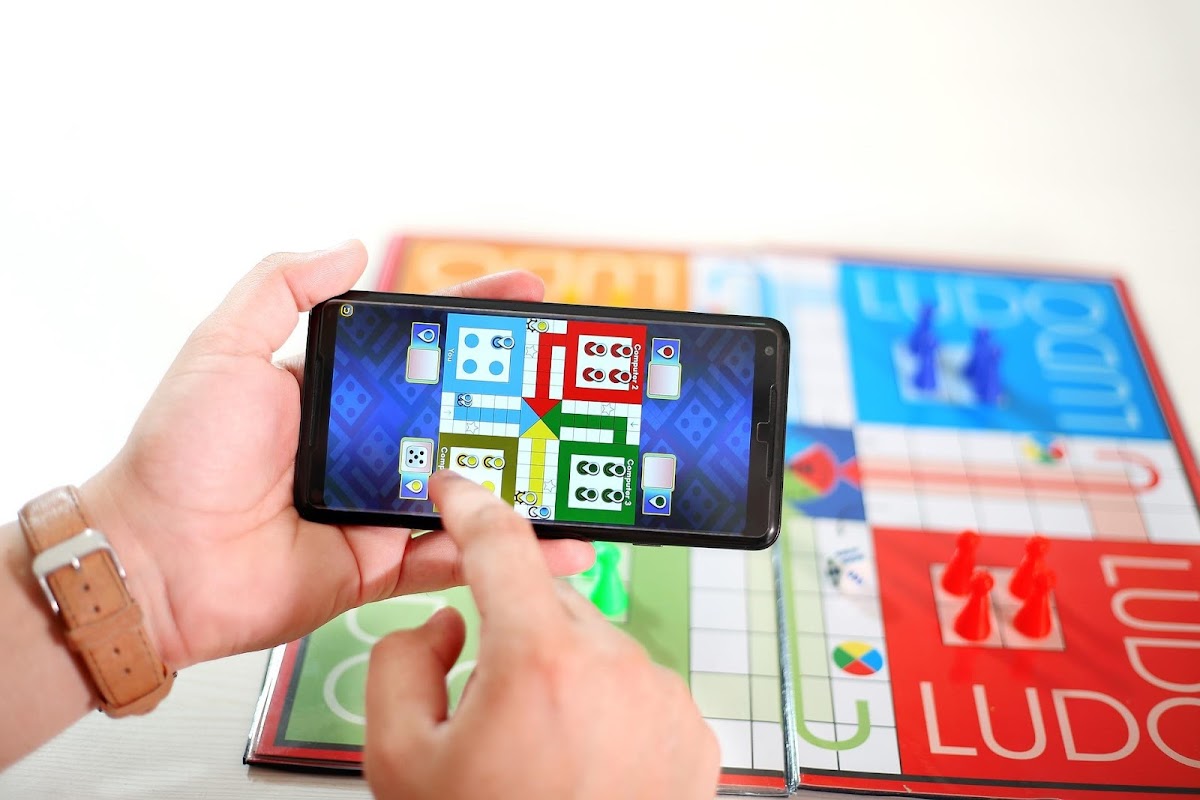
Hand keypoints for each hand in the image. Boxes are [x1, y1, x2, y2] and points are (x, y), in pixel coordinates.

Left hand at [80, 241, 594, 668]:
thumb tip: (348, 246)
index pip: (425, 348)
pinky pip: (457, 556)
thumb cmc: (178, 455)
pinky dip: (508, 552)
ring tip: (583, 455)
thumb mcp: (223, 350)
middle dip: (521, 395)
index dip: (477, 320)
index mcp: (342, 394)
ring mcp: (381, 507)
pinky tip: (560, 542)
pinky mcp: (384, 564)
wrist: (153, 563)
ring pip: (473, 486)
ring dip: (527, 472)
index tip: (528, 295)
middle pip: (462, 414)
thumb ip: (280, 288)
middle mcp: (369, 447)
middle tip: (575, 379)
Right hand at [363, 471, 720, 799]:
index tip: (458, 484)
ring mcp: (662, 697)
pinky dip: (606, 706)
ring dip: (562, 675)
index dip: (470, 503)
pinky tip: (583, 764)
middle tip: (490, 707)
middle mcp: (614, 666)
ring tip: (541, 754)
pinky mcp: (691, 730)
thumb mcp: (398, 764)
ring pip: (594, 646)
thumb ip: (402, 666)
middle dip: (513, 632)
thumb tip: (443, 627)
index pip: (500, 543)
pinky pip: (636, 686)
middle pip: (548, 603)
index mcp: (540, 661)